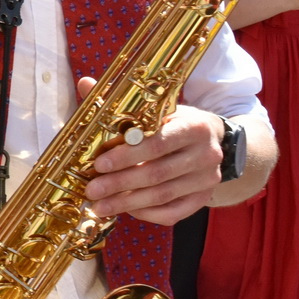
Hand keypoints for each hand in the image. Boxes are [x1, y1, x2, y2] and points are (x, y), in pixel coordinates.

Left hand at [85, 79, 224, 224]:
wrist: (213, 140)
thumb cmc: (174, 122)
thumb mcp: (156, 108)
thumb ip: (120, 103)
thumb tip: (85, 84)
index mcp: (194, 126)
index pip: (157, 144)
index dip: (126, 156)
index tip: (98, 164)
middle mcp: (206, 154)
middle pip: (158, 174)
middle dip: (120, 184)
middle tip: (91, 191)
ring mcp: (207, 179)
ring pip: (162, 196)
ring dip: (127, 203)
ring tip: (99, 206)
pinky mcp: (203, 198)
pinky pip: (172, 213)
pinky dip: (146, 214)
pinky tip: (125, 210)